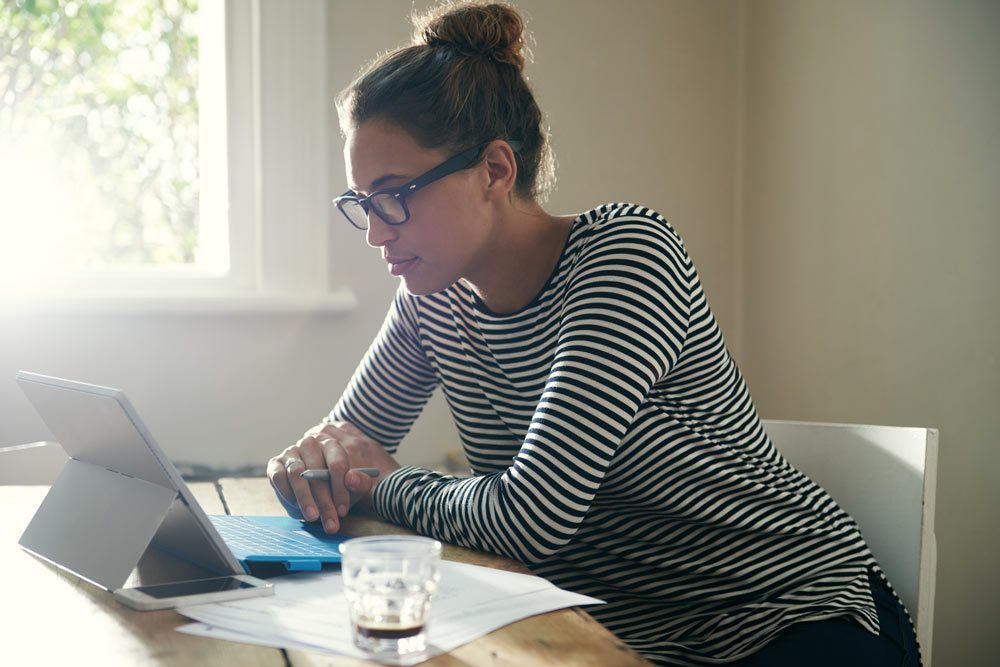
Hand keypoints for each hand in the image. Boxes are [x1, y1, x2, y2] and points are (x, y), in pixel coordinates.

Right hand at [267, 421, 398, 532]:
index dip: (340, 489)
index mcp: (331, 445)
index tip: (342, 511)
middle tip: (330, 522)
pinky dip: (286, 493)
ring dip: (305, 498)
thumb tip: (352, 479)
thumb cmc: (338, 487)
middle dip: (324, 500)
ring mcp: (291, 452)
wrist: (316, 490)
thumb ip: (360, 483)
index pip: (337, 463)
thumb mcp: (354, 487)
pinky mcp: (275, 464)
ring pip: (297, 474)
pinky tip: (295, 507)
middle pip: (316, 471)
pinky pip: (278, 477)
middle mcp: (309, 444)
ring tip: (313, 517)